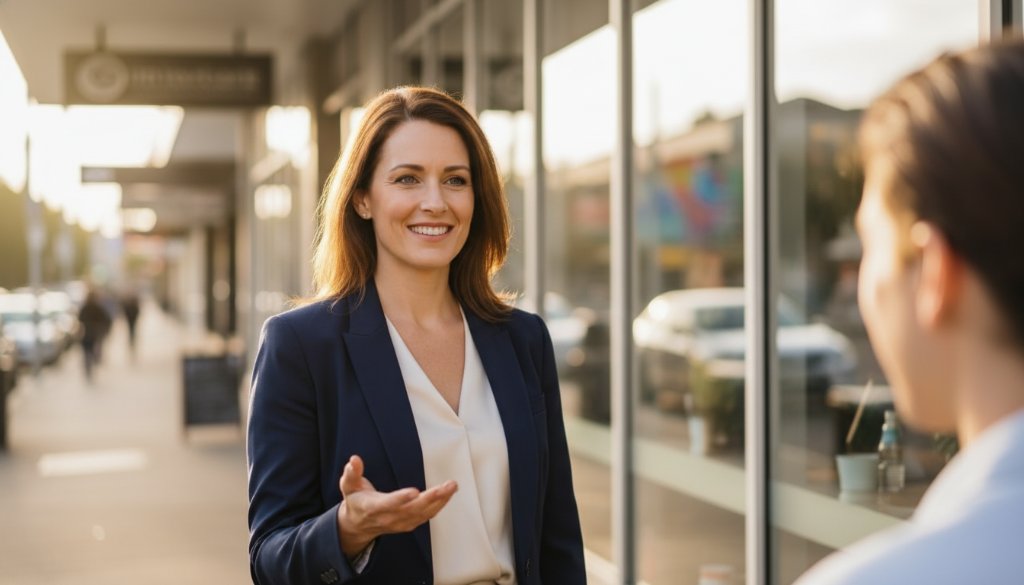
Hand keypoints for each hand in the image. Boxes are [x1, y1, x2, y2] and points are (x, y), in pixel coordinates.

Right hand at [336, 455, 457, 558]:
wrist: (358, 525)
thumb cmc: (356, 501)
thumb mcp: (348, 486)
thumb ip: (351, 473)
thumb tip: (354, 460)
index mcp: (373, 508)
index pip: (388, 504)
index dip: (401, 499)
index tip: (414, 492)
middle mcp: (388, 518)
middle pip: (413, 510)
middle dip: (432, 498)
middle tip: (447, 486)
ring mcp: (400, 523)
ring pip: (423, 513)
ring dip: (440, 501)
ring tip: (452, 487)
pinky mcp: (409, 523)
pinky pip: (427, 516)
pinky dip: (439, 505)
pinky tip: (448, 494)